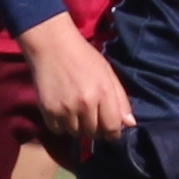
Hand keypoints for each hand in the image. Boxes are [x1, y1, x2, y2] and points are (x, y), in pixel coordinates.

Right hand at [22, 15, 132, 158]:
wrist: (51, 45)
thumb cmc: (83, 57)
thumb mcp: (107, 73)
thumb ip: (120, 99)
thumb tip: (130, 124)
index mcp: (104, 93)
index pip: (112, 128)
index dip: (112, 132)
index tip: (109, 129)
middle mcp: (85, 104)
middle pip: (94, 133)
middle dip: (95, 128)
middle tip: (91, 115)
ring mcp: (65, 108)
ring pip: (76, 133)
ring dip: (78, 126)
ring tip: (75, 111)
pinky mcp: (48, 110)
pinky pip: (58, 130)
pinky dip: (61, 125)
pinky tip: (62, 110)